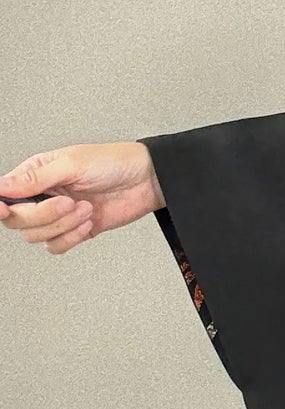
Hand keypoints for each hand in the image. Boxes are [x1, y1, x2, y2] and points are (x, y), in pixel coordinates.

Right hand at [0, 142, 163, 254]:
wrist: (146, 180)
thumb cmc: (113, 162)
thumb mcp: (72, 164)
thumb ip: (35, 179)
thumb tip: (2, 186)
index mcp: (35, 174)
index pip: (5, 195)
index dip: (2, 206)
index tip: (5, 210)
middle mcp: (43, 195)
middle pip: (18, 220)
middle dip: (43, 215)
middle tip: (68, 202)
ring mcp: (58, 215)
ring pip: (36, 235)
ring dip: (63, 225)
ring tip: (85, 208)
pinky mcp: (74, 230)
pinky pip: (56, 246)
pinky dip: (72, 237)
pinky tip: (88, 221)